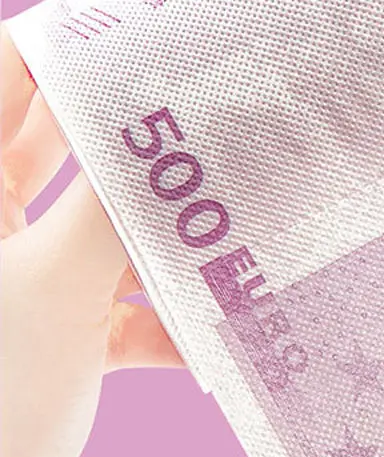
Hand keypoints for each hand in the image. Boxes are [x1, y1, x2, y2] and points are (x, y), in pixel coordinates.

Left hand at [1, 25, 182, 456]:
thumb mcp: (58, 288)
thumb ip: (115, 206)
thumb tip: (176, 137)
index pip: (14, 81)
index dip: (82, 55)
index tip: (164, 49)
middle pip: (72, 159)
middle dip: (147, 155)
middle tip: (223, 140)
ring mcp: (24, 292)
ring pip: (109, 247)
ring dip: (170, 257)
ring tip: (233, 256)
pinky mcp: (58, 349)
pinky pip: (123, 320)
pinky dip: (167, 332)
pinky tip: (211, 351)